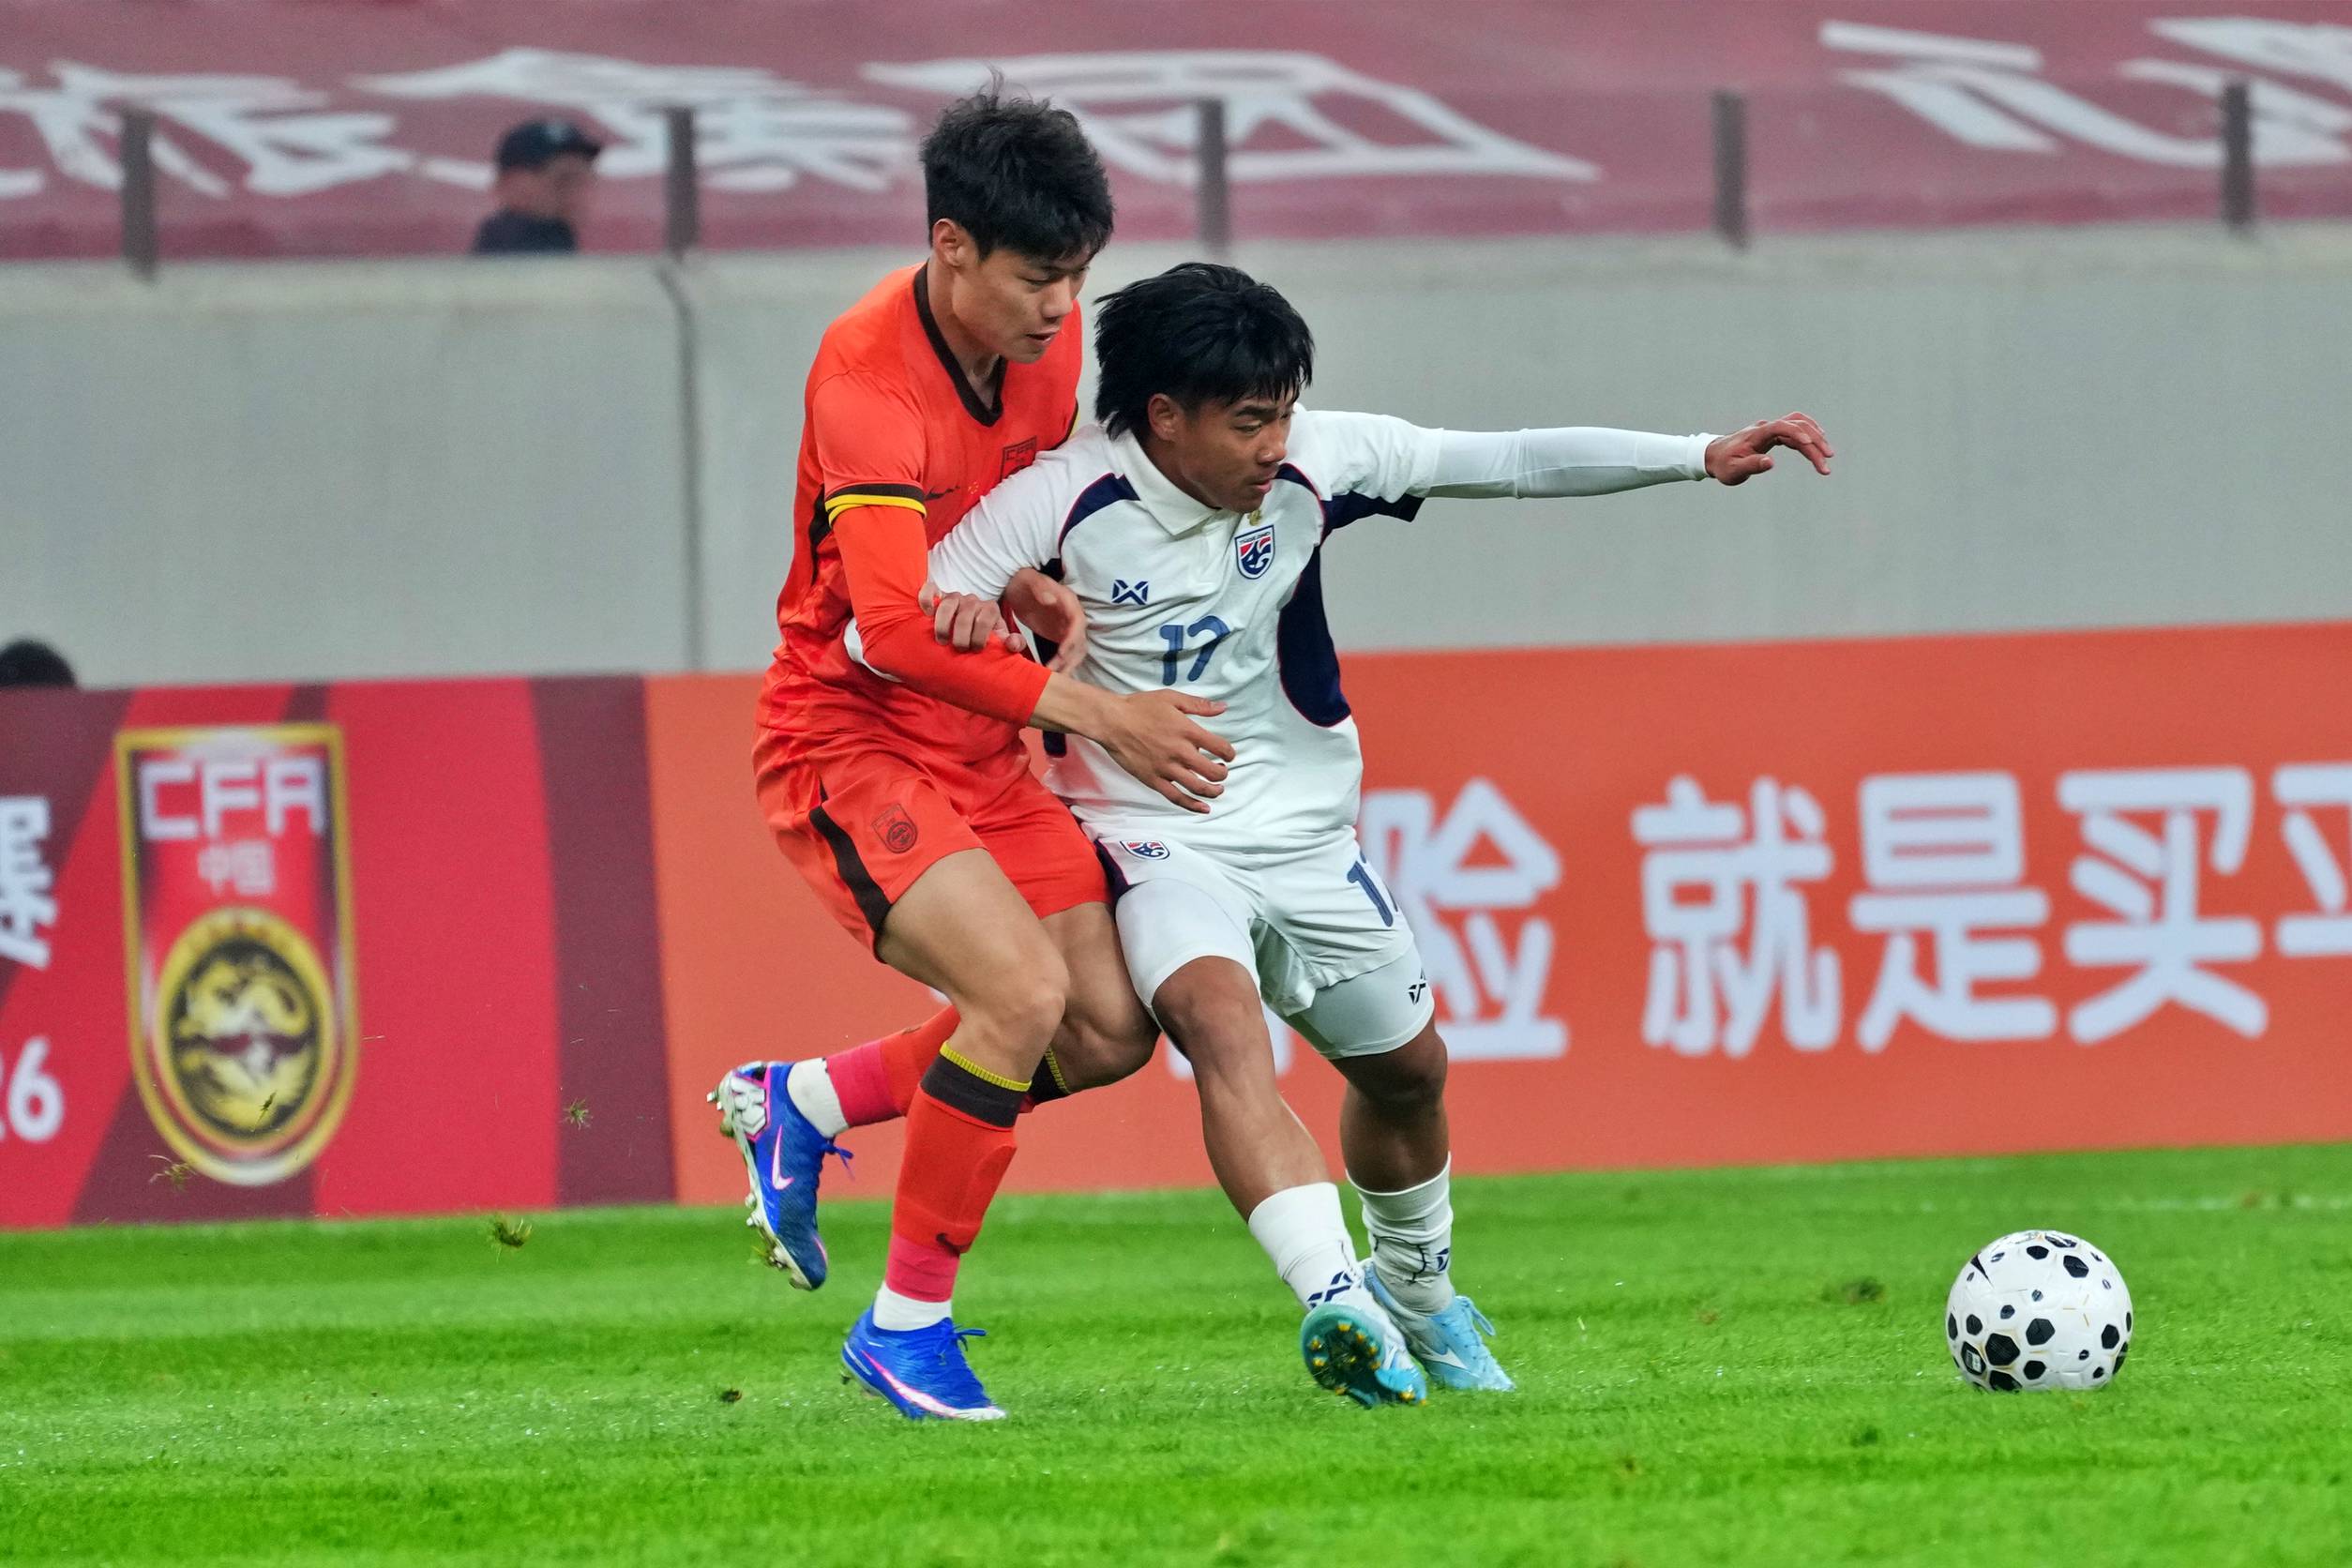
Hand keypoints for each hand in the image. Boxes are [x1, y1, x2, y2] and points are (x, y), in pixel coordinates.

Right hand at [918, 579, 1016, 653]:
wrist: (971, 626)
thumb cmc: (984, 635)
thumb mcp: (1000, 639)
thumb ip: (1013, 643)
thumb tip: (1012, 644)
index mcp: (990, 609)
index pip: (985, 620)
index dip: (979, 637)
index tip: (975, 650)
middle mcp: (972, 601)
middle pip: (965, 615)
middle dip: (961, 636)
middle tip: (959, 649)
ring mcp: (955, 597)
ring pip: (948, 605)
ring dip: (943, 625)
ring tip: (942, 641)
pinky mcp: (939, 595)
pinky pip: (931, 590)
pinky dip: (927, 600)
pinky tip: (926, 614)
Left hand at [1004, 567, 1089, 673]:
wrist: (1018, 585)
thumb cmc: (1024, 581)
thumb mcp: (1029, 580)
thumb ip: (1040, 588)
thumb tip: (1051, 599)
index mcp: (1069, 602)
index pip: (1077, 624)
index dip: (1072, 639)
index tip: (1061, 653)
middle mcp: (1072, 617)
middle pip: (1079, 642)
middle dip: (1069, 659)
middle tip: (1053, 673)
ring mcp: (1067, 628)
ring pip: (1075, 652)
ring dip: (1066, 666)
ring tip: (1051, 679)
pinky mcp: (1059, 637)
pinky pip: (1064, 654)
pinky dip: (1059, 665)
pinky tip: (1047, 675)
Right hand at [1098, 690, 1233, 813]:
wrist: (1111, 721)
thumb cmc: (1139, 707)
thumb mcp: (1171, 698)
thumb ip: (1199, 705)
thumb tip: (1223, 707)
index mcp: (1187, 731)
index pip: (1219, 747)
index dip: (1229, 753)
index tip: (1228, 755)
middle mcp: (1179, 752)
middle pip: (1212, 771)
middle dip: (1222, 774)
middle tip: (1222, 771)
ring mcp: (1166, 768)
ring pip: (1197, 787)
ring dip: (1213, 791)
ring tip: (1217, 789)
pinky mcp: (1153, 780)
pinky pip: (1176, 797)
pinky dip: (1192, 805)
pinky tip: (1203, 808)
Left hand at [1705, 412, 1833, 484]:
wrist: (1714, 456)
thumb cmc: (1724, 465)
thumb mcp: (1734, 470)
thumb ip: (1752, 465)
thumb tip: (1771, 463)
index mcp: (1757, 434)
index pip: (1781, 427)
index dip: (1797, 433)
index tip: (1810, 445)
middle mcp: (1767, 428)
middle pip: (1796, 425)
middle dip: (1814, 441)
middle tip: (1827, 461)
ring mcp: (1771, 429)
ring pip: (1799, 426)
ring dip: (1815, 438)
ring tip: (1827, 456)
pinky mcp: (1774, 434)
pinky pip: (1796, 431)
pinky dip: (1809, 438)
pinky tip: (1818, 447)